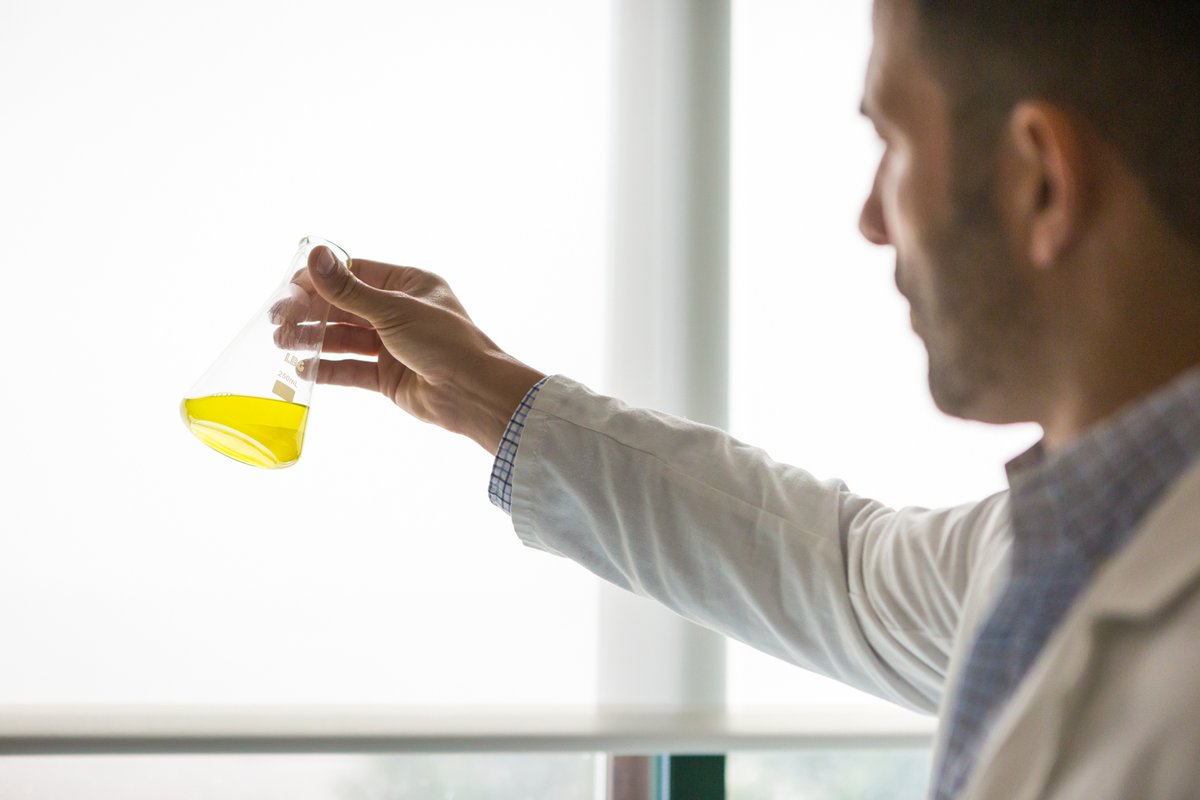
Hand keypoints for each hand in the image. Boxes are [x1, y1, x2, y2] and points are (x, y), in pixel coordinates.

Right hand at [272, 246, 544, 452]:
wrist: (473, 394)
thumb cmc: (445, 343)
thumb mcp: (393, 310)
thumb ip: (349, 290)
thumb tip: (315, 256)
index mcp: (409, 284)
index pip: (356, 274)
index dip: (321, 280)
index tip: (288, 288)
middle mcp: (400, 312)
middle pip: (345, 307)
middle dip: (311, 313)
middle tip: (277, 319)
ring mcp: (394, 345)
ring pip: (345, 338)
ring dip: (314, 339)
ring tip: (281, 342)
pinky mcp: (388, 376)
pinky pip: (351, 368)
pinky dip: (327, 368)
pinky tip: (301, 368)